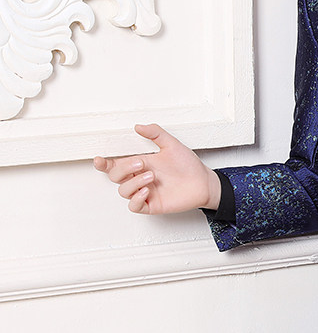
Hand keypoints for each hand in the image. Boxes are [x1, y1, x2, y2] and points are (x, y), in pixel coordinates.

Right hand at [93, 124, 220, 214]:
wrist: (203, 182)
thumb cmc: (188, 165)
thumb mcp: (172, 145)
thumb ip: (156, 134)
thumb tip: (138, 126)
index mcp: (141, 164)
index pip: (115, 165)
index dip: (104, 164)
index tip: (99, 159)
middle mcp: (140, 178)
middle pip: (116, 177)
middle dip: (124, 169)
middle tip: (141, 162)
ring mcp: (145, 192)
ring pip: (123, 191)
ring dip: (133, 182)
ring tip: (151, 176)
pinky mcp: (152, 204)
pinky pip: (134, 206)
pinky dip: (136, 198)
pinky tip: (147, 191)